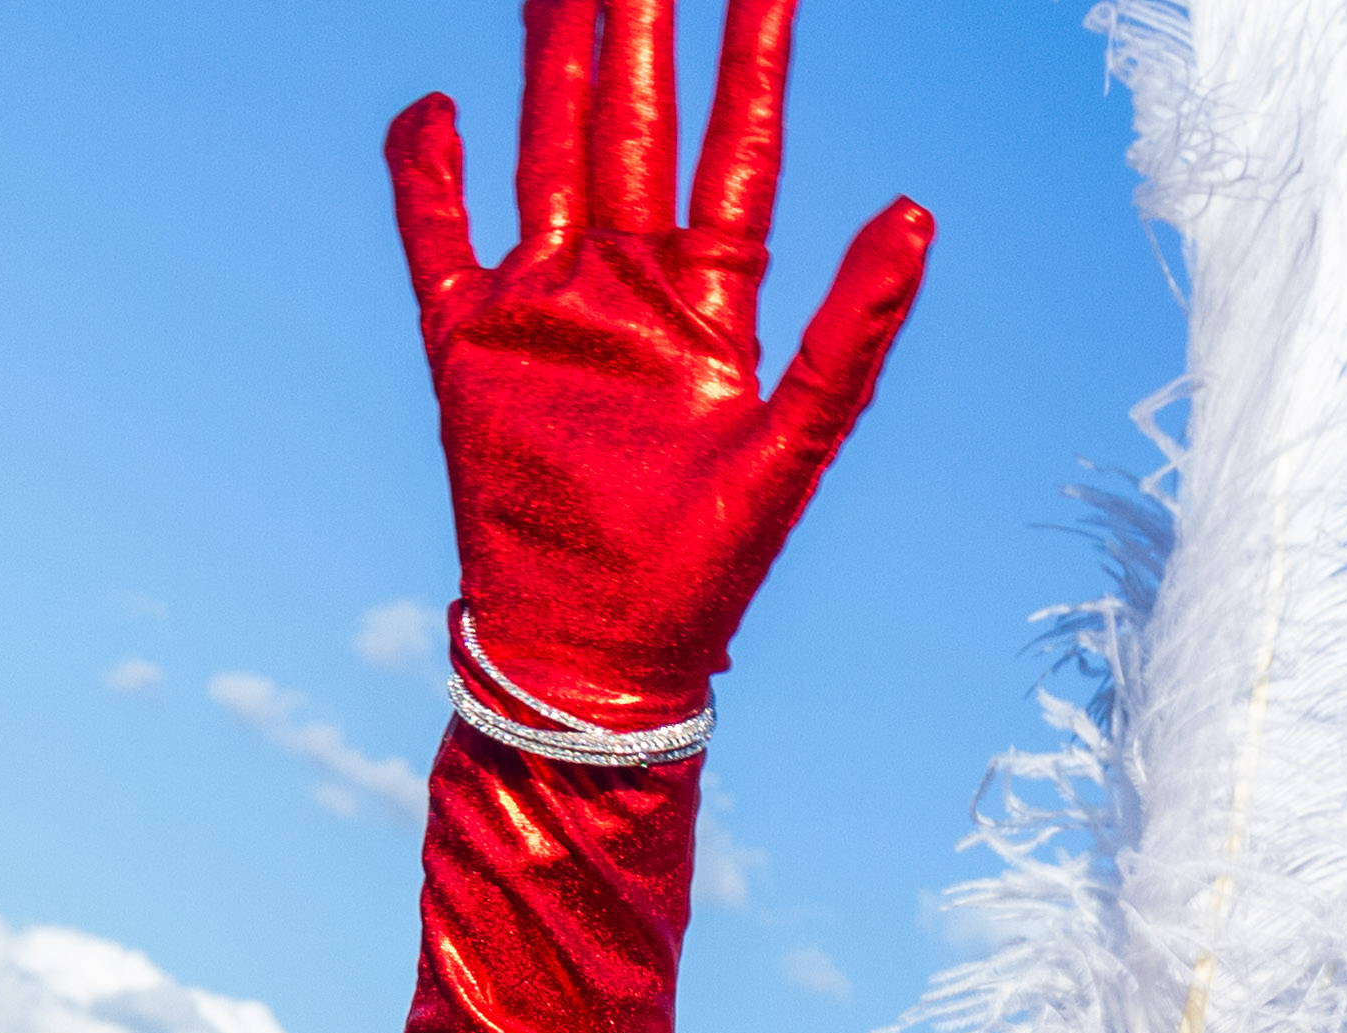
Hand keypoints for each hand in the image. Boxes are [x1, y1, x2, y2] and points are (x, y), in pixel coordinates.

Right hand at [386, 0, 933, 713]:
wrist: (597, 656)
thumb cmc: (707, 574)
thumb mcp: (792, 448)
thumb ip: (852, 334)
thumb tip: (918, 213)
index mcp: (714, 300)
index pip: (739, 146)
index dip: (753, 56)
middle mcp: (630, 285)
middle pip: (635, 123)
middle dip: (640, 24)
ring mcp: (547, 307)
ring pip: (547, 149)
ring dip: (549, 63)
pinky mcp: (470, 347)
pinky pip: (441, 237)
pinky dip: (428, 174)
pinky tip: (436, 105)